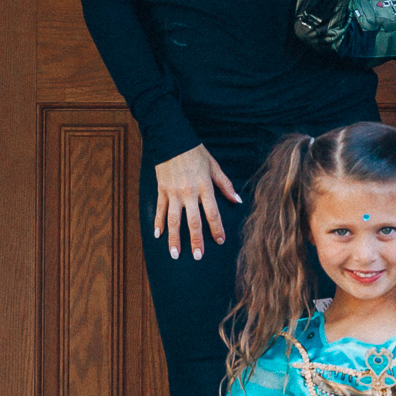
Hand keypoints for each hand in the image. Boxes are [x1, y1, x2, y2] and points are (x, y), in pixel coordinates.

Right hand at [154, 144, 240, 261]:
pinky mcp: (161, 189)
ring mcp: (173, 192)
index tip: (220, 241)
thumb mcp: (214, 166)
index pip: (212, 213)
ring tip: (174, 254)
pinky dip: (158, 222)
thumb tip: (237, 200)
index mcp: (204, 187)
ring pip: (173, 219)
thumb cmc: (195, 152)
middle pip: (193, 221)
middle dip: (195, 240)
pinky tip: (157, 235)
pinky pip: (160, 209)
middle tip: (198, 256)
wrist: (171, 139)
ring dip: (174, 238)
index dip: (217, 228)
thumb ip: (225, 184)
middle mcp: (188, 192)